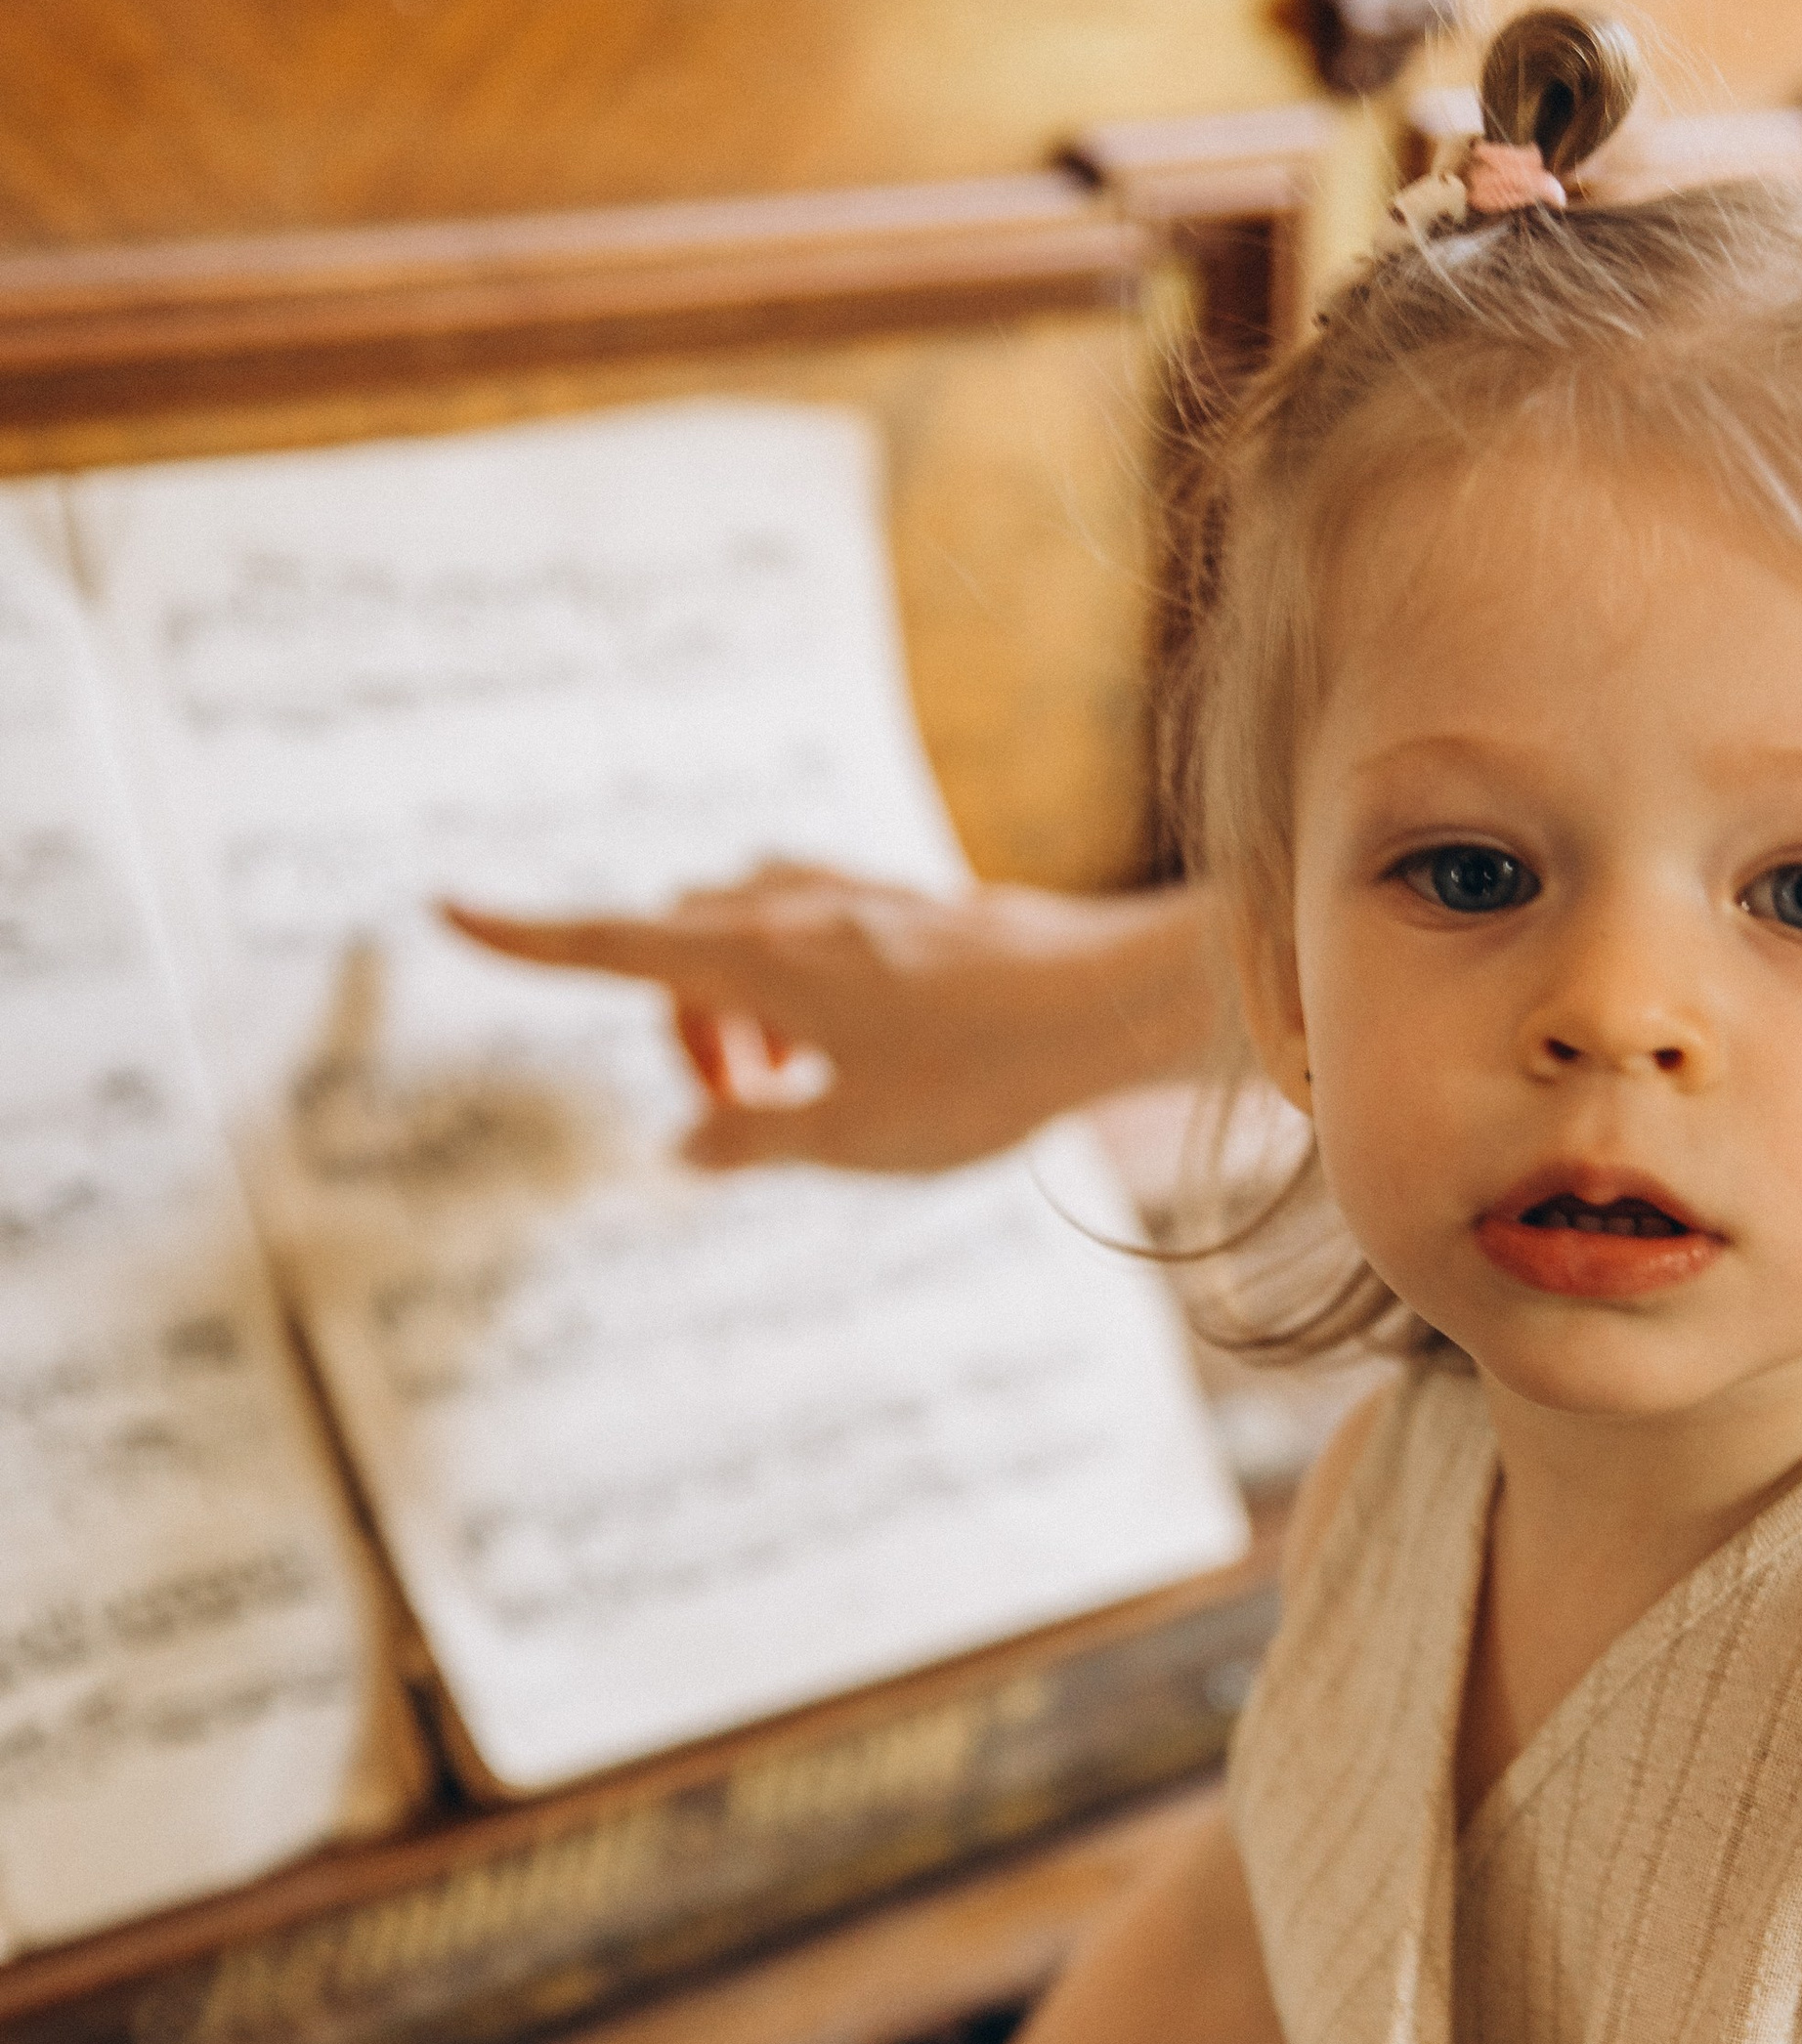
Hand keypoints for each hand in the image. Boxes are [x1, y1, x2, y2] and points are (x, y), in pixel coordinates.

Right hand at [441, 864, 1213, 1174]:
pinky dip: (798, 990)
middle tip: (744, 1109)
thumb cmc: (984, 1075)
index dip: (522, 937)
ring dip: (741, 1010)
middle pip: (675, 948)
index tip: (445, 909)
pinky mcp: (903, 905)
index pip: (608, 946)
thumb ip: (753, 1141)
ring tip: (807, 1085)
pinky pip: (808, 932)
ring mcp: (851, 897)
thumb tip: (688, 1146)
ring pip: (742, 935)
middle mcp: (792, 908)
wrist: (1113, 1001)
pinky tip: (868, 1047)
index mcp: (757, 959)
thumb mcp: (850, 1136)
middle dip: (681, 1029)